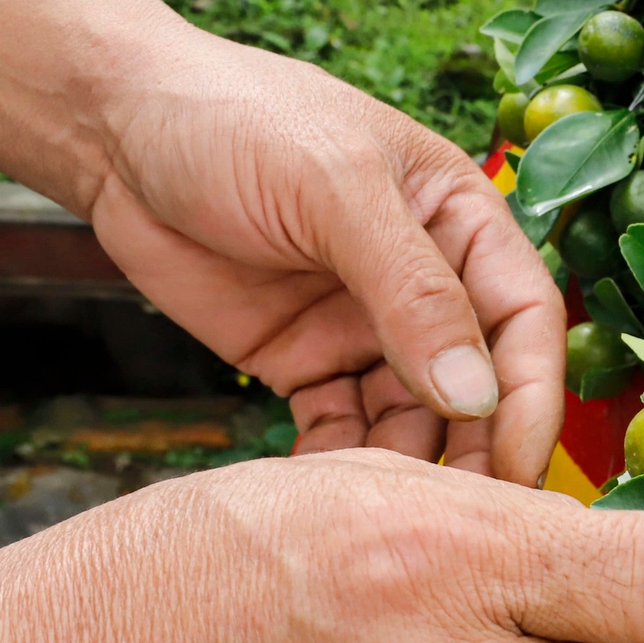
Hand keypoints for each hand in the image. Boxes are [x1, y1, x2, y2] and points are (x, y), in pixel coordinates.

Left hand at [89, 31, 563, 483]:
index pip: (523, 318)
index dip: (530, 396)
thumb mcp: (333, 188)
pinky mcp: (304, 360)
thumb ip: (411, 290)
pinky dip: (338, 468)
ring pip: (413, 418)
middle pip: (478, 383)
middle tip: (461, 524)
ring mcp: (364, 325)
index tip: (518, 469)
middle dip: (476, 451)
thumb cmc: (233, 118)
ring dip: (407, 469)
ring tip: (383, 519)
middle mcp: (426, 281)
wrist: (113, 126)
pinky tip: (323, 505)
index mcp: (460, 221)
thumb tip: (476, 394)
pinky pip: (340, 429)